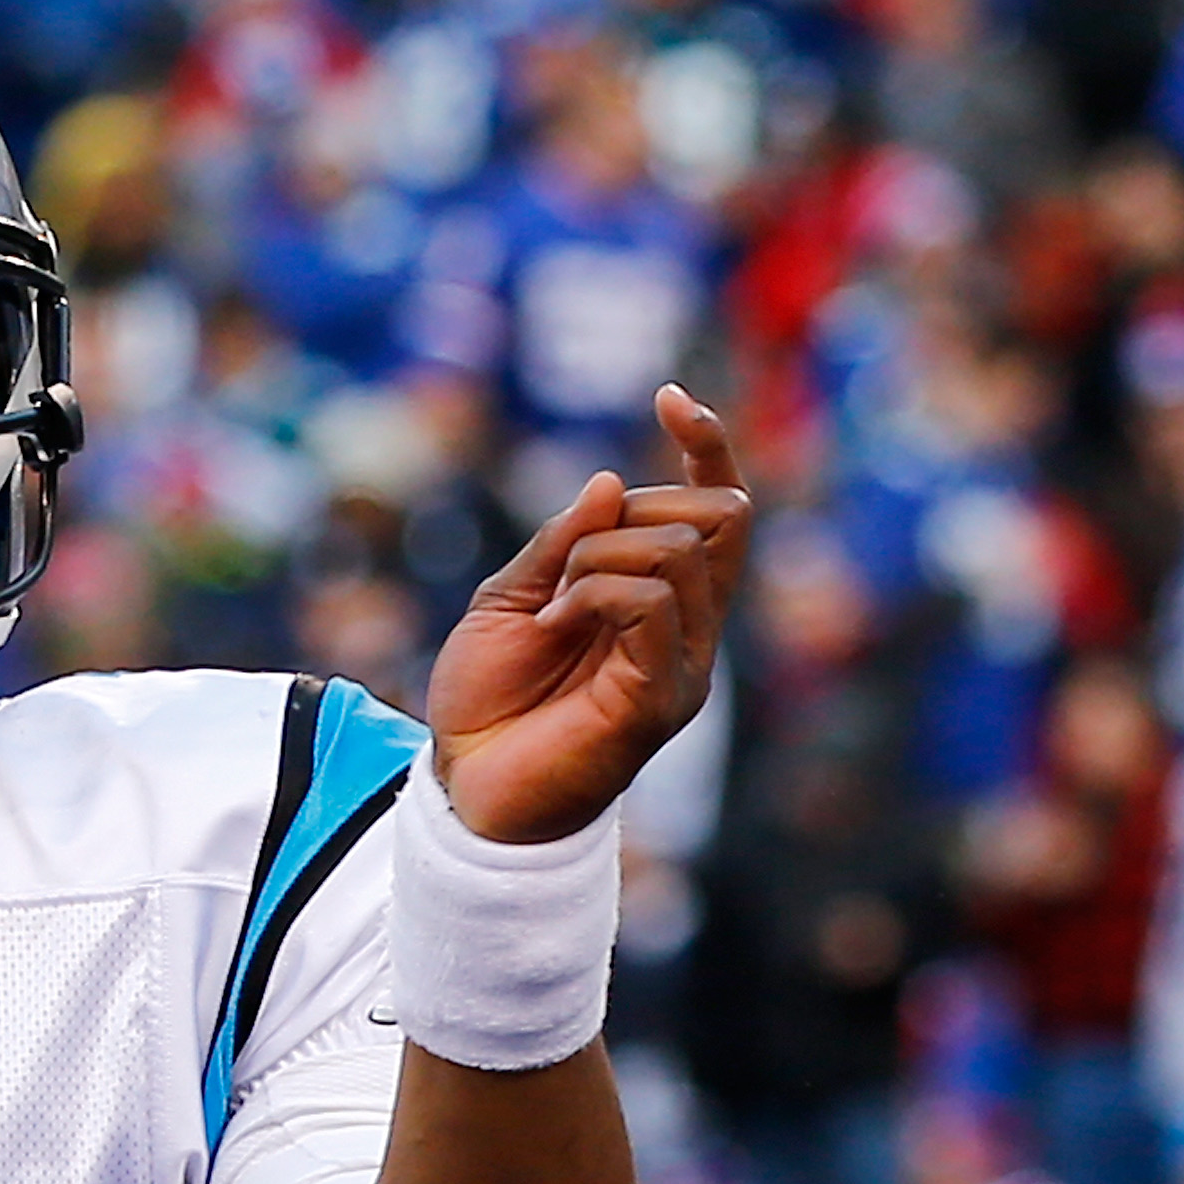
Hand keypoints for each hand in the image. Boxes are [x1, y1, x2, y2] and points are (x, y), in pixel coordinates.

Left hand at [427, 385, 751, 842]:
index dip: (708, 447)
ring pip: (675, 553)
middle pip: (714, 517)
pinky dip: (593, 594)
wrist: (466, 786)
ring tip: (551, 612)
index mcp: (661, 600)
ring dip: (594, 559)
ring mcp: (683, 664)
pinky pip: (653, 602)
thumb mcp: (509, 598)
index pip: (717, 510)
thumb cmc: (488, 699)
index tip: (670, 397)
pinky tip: (553, 629)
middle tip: (563, 570)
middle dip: (631, 513)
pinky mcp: (661, 697)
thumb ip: (560, 542)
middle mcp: (689, 629)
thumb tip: (611, 480)